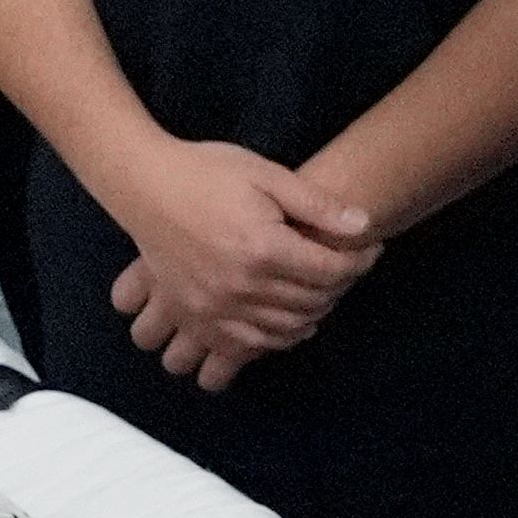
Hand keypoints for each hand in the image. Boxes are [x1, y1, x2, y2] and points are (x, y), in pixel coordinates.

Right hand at [107, 141, 379, 389]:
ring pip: (287, 329)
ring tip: (323, 291)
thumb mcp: (267, 175)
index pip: (331, 271)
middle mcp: (243, 286)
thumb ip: (316, 204)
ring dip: (315, 313)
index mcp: (264, 248)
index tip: (371, 249)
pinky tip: (292, 321)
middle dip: (341, 285)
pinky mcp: (198, 317)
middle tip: (348, 266)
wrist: (145, 186)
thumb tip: (364, 225)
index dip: (360, 261)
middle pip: (313, 301)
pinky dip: (279, 338)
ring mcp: (217, 308)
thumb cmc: (207, 172)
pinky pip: (249, 345)